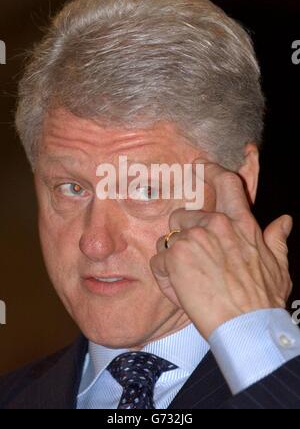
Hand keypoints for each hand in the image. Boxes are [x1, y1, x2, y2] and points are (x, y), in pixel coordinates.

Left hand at [150, 160, 292, 339]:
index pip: (227, 183)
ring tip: (190, 281)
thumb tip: (284, 220)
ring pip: (167, 240)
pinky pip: (159, 262)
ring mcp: (193, 239)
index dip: (211, 170)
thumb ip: (277, 238)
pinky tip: (181, 290)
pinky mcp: (175, 258)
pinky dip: (164, 277)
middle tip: (192, 259)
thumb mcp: (277, 264)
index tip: (199, 165)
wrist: (246, 324)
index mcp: (240, 223)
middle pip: (182, 216)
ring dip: (172, 259)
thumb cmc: (263, 297)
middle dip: (182, 234)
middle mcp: (215, 225)